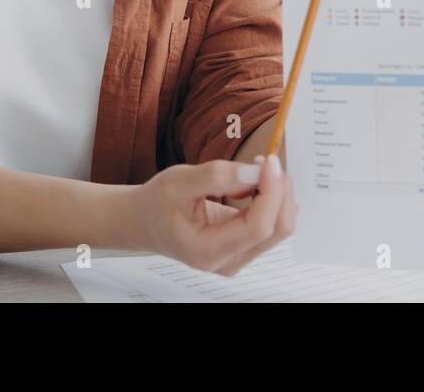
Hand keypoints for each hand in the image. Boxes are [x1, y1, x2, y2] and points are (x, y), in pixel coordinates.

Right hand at [130, 154, 296, 276]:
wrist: (144, 222)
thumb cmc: (156, 203)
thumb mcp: (178, 181)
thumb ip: (217, 177)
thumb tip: (255, 172)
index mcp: (208, 251)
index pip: (259, 226)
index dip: (271, 192)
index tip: (268, 161)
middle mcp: (227, 261)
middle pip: (276, 229)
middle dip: (279, 191)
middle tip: (265, 161)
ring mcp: (237, 257)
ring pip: (278, 227)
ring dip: (277, 194)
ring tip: (255, 170)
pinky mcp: (243, 247)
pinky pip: (270, 225)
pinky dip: (270, 200)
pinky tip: (254, 184)